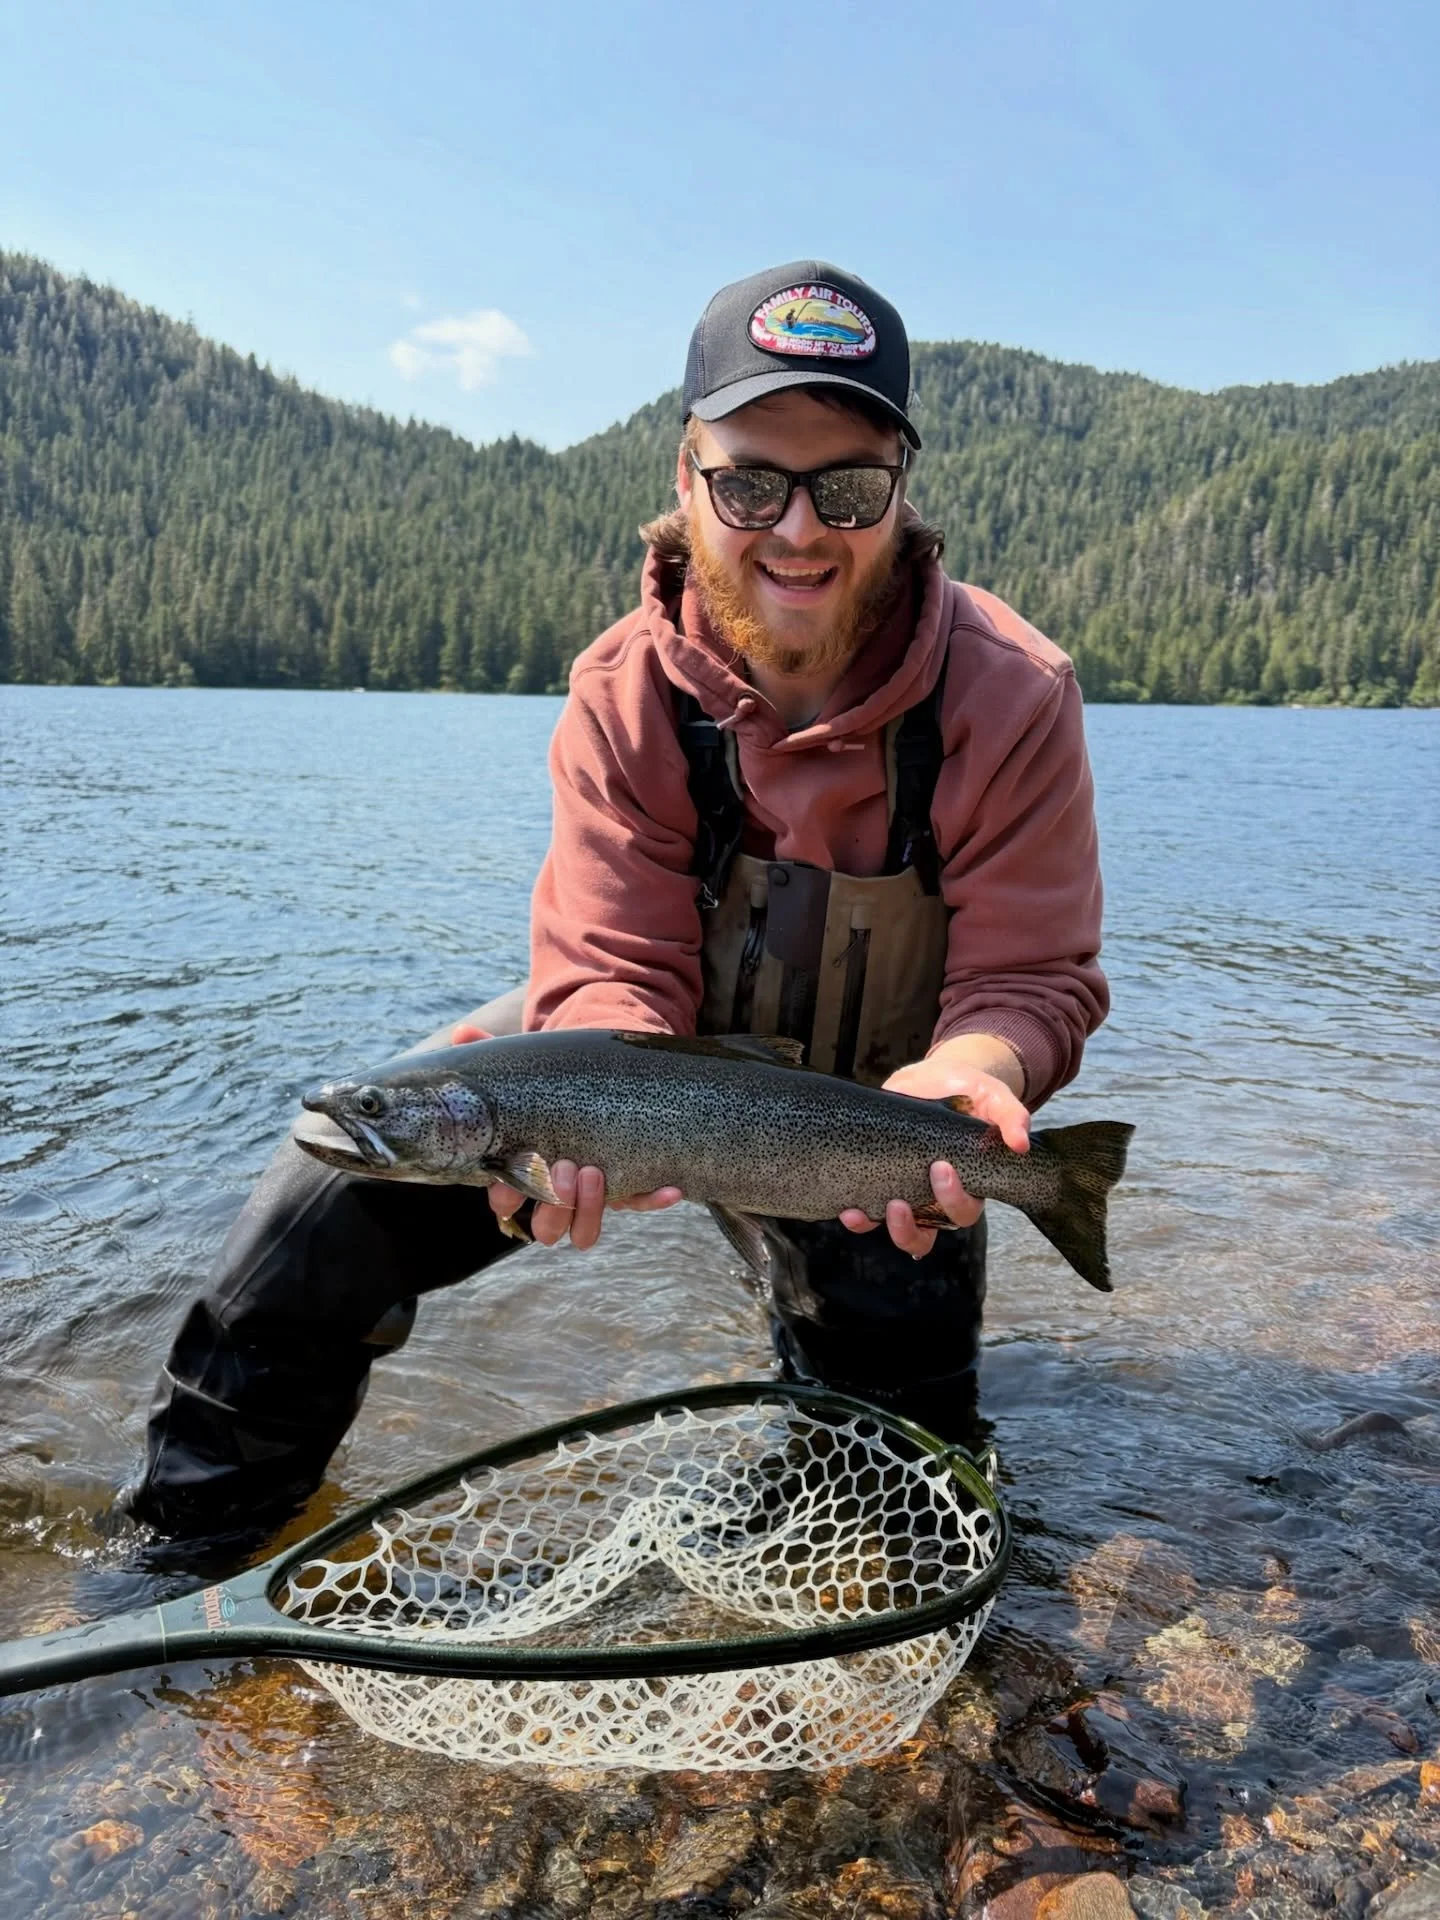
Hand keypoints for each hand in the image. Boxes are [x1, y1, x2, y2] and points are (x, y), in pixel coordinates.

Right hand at [450, 1024, 682, 1248]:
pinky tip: (670, 1187)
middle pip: (547, 1227)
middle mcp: (554, 1193)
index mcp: (521, 1171)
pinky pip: (639, 1203)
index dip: (506, 1197)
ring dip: (590, 1210)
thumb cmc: (549, 1080)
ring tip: (595, 1172)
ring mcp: (591, 1196)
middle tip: (565, 1167)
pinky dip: (653, 1200)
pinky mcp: (626, 1187)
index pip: (504, 1199)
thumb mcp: (522, 1068)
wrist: (596, 1075)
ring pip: (584, 1231)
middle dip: (554, 1205)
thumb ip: (488, 1053)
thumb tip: (462, 1034)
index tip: (509, 1182)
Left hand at [839, 1052, 1029, 1257]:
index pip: (965, 1210)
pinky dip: (858, 1217)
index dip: (954, 1200)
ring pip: (901, 1230)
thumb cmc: (969, 1092)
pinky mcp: (882, 1182)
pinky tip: (846, 1208)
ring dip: (882, 1228)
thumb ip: (1011, 1115)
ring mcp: (909, 1192)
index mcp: (969, 1183)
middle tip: (900, 1201)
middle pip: (931, 1229)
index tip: (942, 1168)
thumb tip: (1020, 1143)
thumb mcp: (993, 1095)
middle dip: (913, 1223)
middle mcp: (938, 1196)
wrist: (935, 1077)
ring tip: (863, 1213)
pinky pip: (870, 1213)